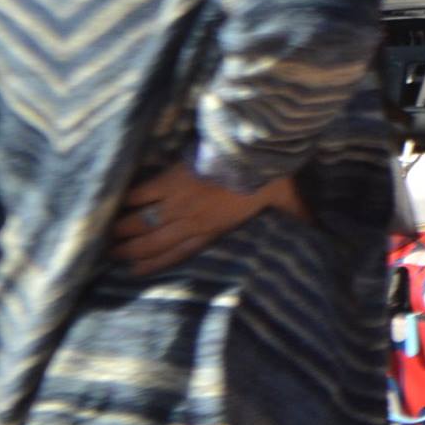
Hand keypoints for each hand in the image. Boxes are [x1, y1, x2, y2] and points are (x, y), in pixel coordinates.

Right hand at [110, 162, 306, 275]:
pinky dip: (126, 199)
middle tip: (109, 257)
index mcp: (213, 229)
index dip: (155, 265)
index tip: (134, 272)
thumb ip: (299, 216)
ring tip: (103, 237)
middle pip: (153, 243)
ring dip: (122, 231)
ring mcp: (178, 201)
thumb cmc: (270, 176)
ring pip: (142, 223)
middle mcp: (191, 220)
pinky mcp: (171, 179)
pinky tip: (110, 203)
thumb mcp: (288, 200)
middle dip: (130, 252)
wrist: (254, 152)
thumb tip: (322, 230)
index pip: (178, 253)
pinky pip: (142, 193)